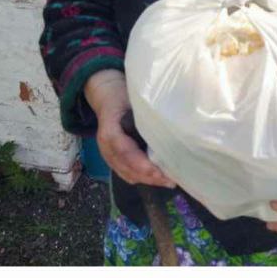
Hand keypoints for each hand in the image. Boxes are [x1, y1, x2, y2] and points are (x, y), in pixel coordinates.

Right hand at [83, 69, 174, 188]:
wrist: (106, 97)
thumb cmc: (121, 97)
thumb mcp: (132, 100)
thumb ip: (145, 115)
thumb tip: (168, 128)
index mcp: (108, 131)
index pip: (124, 152)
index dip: (141, 164)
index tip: (159, 171)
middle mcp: (105, 148)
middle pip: (126, 168)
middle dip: (149, 176)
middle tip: (171, 180)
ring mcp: (108, 156)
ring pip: (128, 174)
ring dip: (148, 180)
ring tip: (168, 181)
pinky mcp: (113, 160)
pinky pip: (127, 174)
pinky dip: (142, 178)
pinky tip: (158, 178)